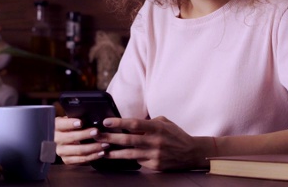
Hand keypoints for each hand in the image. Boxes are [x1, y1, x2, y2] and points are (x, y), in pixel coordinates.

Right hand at [54, 116, 106, 164]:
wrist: (61, 139)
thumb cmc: (70, 127)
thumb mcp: (70, 120)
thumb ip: (77, 119)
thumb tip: (91, 117)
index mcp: (56, 127)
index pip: (61, 124)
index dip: (70, 124)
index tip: (81, 122)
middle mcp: (56, 140)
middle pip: (71, 137)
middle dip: (85, 135)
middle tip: (97, 132)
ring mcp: (61, 151)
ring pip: (79, 150)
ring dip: (93, 147)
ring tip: (105, 144)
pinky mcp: (67, 160)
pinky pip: (81, 159)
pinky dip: (93, 156)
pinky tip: (101, 152)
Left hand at [94, 116, 209, 170]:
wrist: (191, 153)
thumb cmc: (176, 135)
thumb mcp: (164, 122)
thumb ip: (148, 121)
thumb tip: (130, 121)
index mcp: (157, 128)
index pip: (135, 124)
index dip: (119, 122)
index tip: (106, 121)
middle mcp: (155, 141)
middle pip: (128, 139)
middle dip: (110, 137)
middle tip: (96, 135)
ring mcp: (154, 155)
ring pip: (129, 154)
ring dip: (113, 152)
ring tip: (101, 149)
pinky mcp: (154, 166)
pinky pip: (137, 161)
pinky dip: (126, 159)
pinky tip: (116, 156)